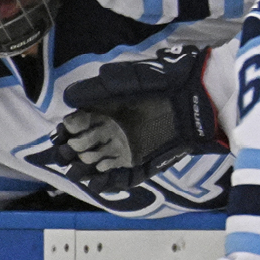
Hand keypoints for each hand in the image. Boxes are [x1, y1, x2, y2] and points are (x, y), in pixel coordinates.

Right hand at [55, 47, 227, 191]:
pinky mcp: (146, 162)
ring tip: (76, 170)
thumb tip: (68, 97)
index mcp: (109, 109)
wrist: (200, 96)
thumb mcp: (131, 78)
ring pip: (102, 163)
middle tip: (63, 154)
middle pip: (86, 145)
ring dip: (87, 168)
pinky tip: (97, 182)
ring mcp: (130, 148)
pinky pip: (126, 176)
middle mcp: (116, 131)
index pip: (80, 123)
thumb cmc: (167, 80)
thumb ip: (100, 87)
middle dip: (72, 151)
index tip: (59, 134)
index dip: (67, 130)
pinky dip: (112, 181)